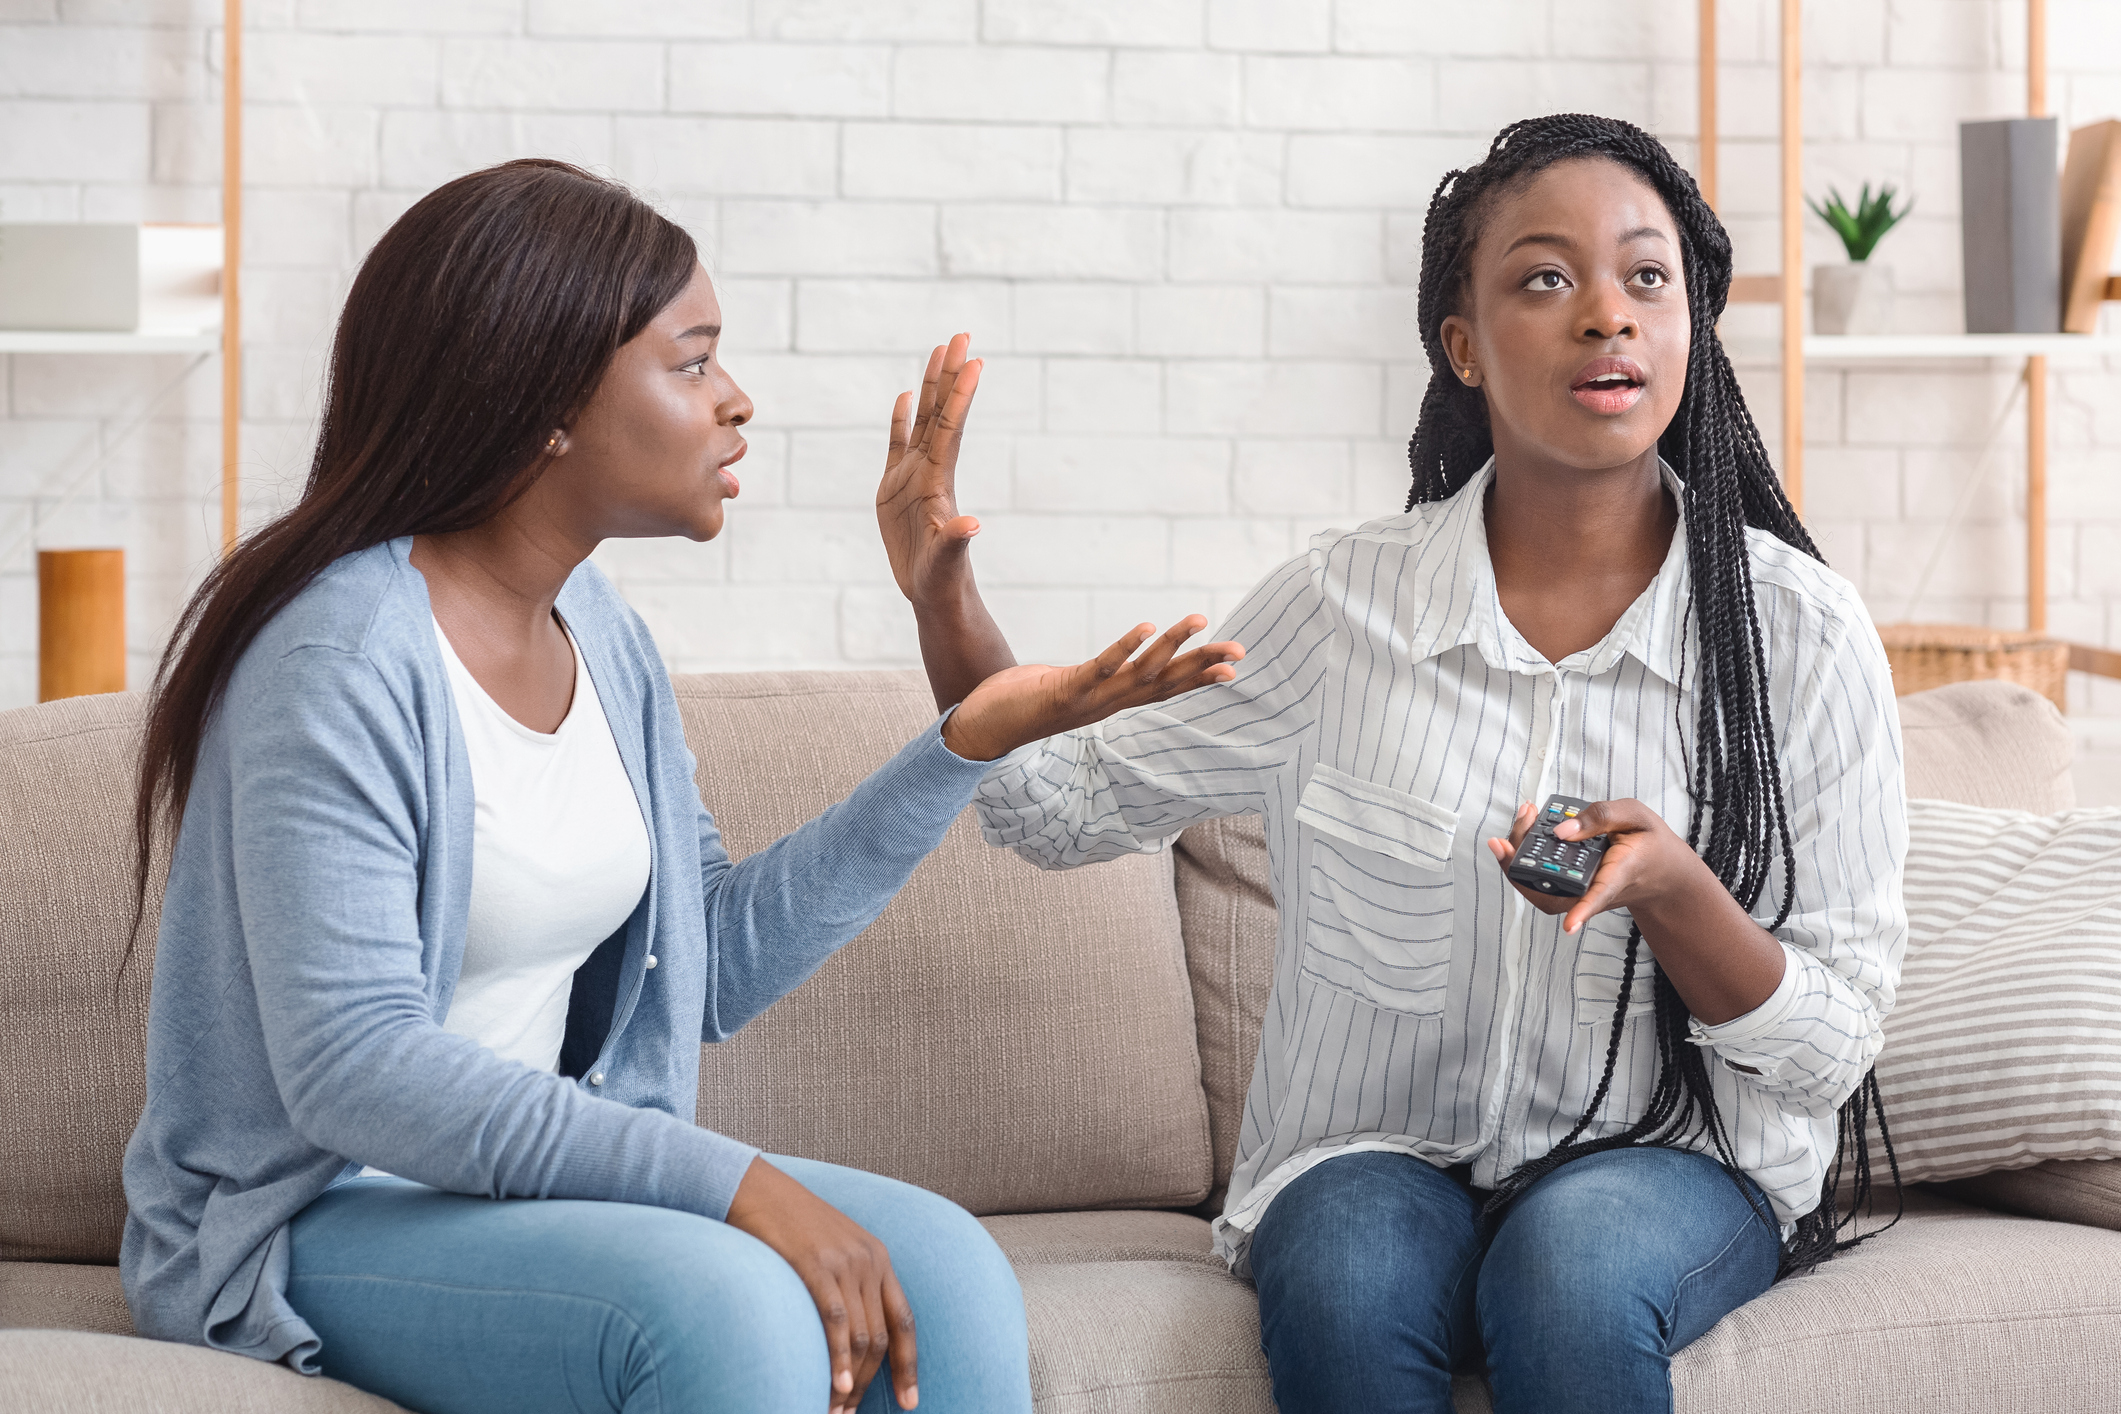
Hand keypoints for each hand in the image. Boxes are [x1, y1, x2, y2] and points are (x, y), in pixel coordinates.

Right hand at [724, 1157, 917, 1412]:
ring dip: (852, 1381)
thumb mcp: (830, 1249)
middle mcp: (868, 1260)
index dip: (909, 1365)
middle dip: (870, 1384)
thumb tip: (847, 1333)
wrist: (756, 1187)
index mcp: (878, 1258)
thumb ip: (846, 1283)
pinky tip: (836, 1386)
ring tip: (837, 1411)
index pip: (904, 1320)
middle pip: (881, 1337)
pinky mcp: (814, 1264)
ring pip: (861, 1335)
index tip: (910, 1402)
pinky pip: (834, 1320)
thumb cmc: (787, 1224)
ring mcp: (843, 1262)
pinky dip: (838, 1358)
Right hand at [878, 334, 982, 609]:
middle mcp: (930, 471)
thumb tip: (970, 526)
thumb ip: (955, 542)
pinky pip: (898, 445)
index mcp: (939, 482)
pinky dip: (900, 420)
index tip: (974, 361)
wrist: (933, 594)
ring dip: (930, 387)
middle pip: (940, 413)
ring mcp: (913, 477)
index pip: (951, 429)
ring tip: (939, 350)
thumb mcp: (946, 562)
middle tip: (961, 335)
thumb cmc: (942, 581)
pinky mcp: (894, 489)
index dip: (960, 396)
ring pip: (922, 421)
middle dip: (949, 374)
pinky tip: (904, 397)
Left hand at [942, 616, 1244, 762]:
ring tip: (1197, 619)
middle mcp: (1106, 704)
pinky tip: (1146, 626)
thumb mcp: (1068, 686)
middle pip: (1165, 683)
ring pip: (1141, 673)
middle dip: (1203, 666)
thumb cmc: (1020, 704)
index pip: (1164, 687)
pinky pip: (1100, 668)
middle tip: (1240, 651)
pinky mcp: (1063, 691)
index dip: (1199, 677)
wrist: (978, 731)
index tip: (1234, 664)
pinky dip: (1125, 647)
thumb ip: (1093, 677)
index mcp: (1110, 700)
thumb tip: (1109, 666)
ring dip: (1171, 647)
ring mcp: (1088, 700)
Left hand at [1485, 797, 1702, 935]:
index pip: (1599, 894)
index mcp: (1619, 874)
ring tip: (1524, 816)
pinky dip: (1525, 856)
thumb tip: (1561, 831)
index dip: (1583, 910)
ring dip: (1519, 856)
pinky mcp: (1569, 889)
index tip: (1569, 926)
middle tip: (1524, 817)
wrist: (1660, 869)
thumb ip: (1601, 817)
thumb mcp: (1636, 817)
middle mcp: (1594, 890)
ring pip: (1540, 889)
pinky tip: (1528, 826)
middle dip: (1524, 859)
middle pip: (1552, 892)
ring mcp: (1579, 893)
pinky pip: (1540, 880)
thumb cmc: (1648, 841)